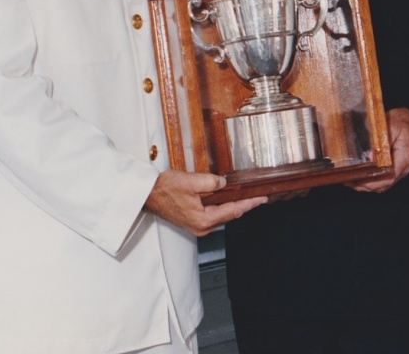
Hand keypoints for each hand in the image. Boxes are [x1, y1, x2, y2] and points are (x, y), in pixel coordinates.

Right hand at [144, 170, 266, 235]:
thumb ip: (211, 182)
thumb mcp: (190, 181)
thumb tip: (224, 183)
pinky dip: (223, 206)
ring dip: (234, 205)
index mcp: (204, 219)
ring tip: (247, 196)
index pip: (234, 211)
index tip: (262, 199)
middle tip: (259, 196)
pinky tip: (227, 198)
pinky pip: (214, 214)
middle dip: (245, 205)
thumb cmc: (164, 189)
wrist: (147, 195)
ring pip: (222, 215)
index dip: (250, 203)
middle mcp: (202, 226)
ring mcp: (197, 225)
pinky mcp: (193, 221)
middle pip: (230, 215)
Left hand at [350, 107, 408, 192]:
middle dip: (365, 185)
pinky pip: (382, 180)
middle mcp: (405, 167)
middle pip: (385, 183)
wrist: (406, 121)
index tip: (358, 180)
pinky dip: (370, 181)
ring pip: (383, 184)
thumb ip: (380, 142)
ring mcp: (400, 169)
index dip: (373, 182)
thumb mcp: (389, 126)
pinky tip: (358, 178)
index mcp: (405, 156)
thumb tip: (370, 158)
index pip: (390, 176)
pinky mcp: (394, 169)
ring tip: (349, 181)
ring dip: (366, 185)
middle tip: (348, 180)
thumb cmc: (400, 122)